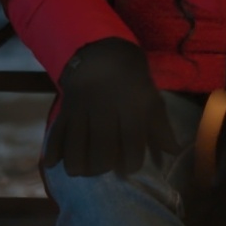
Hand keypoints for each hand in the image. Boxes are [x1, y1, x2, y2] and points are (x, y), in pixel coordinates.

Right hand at [43, 38, 180, 176]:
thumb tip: (173, 152)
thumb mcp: (151, 99)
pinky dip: (52, 147)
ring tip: (79, 172)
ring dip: (75, 161)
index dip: (131, 161)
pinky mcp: (66, 107)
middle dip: (101, 164)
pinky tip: (52, 164)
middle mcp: (106, 107)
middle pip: (102, 143)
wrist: (102, 53)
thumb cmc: (132, 82)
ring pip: (75, 139)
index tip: (129, 169)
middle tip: (102, 170)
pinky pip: (57, 128)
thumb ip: (161, 128)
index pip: (132, 139)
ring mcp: (83, 107)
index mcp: (131, 105)